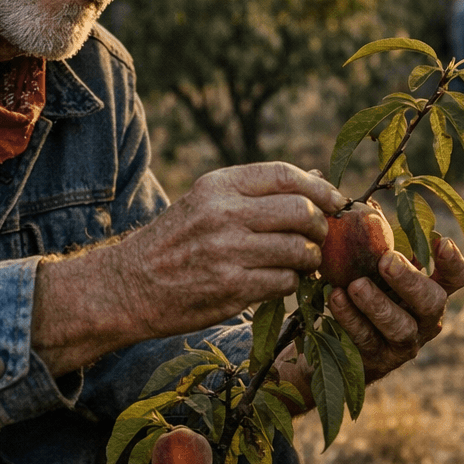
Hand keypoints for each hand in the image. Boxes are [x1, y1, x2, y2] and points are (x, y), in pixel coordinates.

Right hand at [33, 162, 346, 374]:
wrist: (126, 287)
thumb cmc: (174, 242)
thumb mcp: (206, 202)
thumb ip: (256, 191)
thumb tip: (314, 176)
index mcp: (218, 185)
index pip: (286, 175)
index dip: (321, 188)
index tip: (337, 201)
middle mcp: (223, 213)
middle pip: (301, 210)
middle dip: (321, 227)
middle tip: (320, 239)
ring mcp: (227, 251)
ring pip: (299, 249)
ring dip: (309, 260)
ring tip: (301, 263)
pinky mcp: (231, 288)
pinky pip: (285, 282)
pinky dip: (291, 283)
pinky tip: (280, 282)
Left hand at [274, 235, 463, 409]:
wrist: (334, 344)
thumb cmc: (362, 289)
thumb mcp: (371, 263)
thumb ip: (376, 236)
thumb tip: (367, 204)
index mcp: (431, 290)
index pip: (455, 279)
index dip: (453, 262)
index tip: (441, 240)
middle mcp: (425, 318)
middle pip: (431, 302)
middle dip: (410, 280)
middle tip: (386, 260)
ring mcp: (404, 343)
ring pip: (400, 327)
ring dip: (378, 304)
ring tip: (356, 285)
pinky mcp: (378, 360)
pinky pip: (367, 340)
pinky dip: (351, 319)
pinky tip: (337, 298)